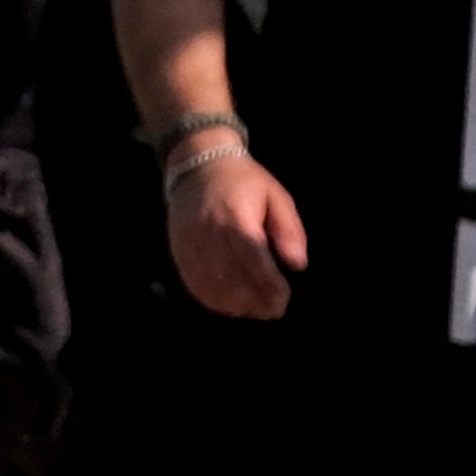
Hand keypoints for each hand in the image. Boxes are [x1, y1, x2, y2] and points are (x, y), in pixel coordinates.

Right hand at [164, 139, 304, 320]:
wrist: (196, 165)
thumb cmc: (243, 182)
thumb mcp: (276, 196)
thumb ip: (289, 230)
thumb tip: (297, 264)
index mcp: (237, 216)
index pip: (253, 260)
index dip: (269, 286)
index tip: (283, 299)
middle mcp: (209, 231)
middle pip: (231, 277)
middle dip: (255, 300)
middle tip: (272, 310)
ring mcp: (190, 242)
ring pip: (210, 284)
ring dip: (234, 304)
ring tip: (253, 309)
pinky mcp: (178, 249)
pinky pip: (193, 282)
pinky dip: (211, 299)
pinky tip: (229, 303)